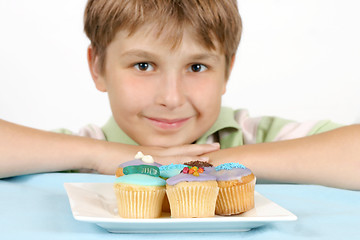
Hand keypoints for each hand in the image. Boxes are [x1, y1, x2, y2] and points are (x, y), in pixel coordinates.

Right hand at [92, 142, 219, 174]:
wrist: (101, 154)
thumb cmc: (116, 158)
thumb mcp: (137, 161)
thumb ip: (149, 165)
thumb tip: (158, 171)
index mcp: (156, 151)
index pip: (179, 149)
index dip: (195, 148)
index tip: (209, 147)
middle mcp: (156, 153)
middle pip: (182, 150)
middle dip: (200, 150)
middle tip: (217, 148)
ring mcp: (151, 158)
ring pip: (176, 157)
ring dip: (193, 158)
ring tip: (209, 158)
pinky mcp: (145, 165)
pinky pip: (163, 167)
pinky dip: (175, 169)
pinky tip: (185, 171)